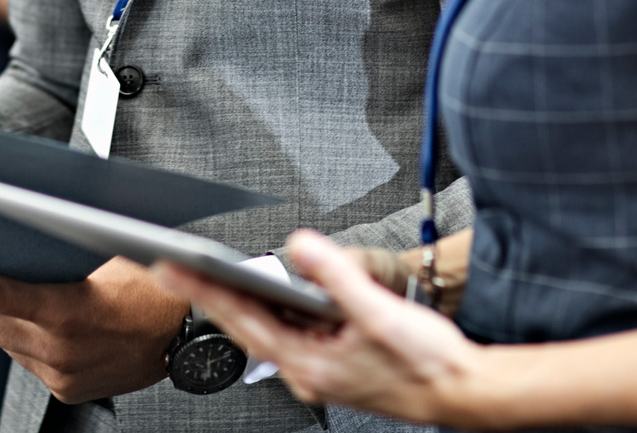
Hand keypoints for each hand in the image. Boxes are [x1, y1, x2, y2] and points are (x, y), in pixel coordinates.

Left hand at [0, 255, 185, 403]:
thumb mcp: (111, 247)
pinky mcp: (67, 390)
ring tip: (3, 283)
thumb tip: (16, 217)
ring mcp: (62, 376)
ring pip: (1, 341)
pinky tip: (39, 314)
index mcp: (68, 313)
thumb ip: (61, 241)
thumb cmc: (159, 279)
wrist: (195, 332)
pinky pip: (25, 358)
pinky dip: (20, 333)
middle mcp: (60, 351)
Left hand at [153, 230, 485, 425]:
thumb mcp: (379, 312)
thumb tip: (299, 245)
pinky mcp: (333, 364)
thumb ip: (336, 276)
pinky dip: (275, 311)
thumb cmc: (429, 363)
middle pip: (246, 326)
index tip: (171, 270)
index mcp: (310, 362)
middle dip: (208, 295)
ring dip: (241, 302)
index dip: (203, 291)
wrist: (464, 391)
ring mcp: (318, 370)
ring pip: (268, 330)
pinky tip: (272, 293)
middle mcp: (307, 371)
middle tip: (171, 268)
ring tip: (207, 273)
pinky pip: (291, 334)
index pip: (242, 318)